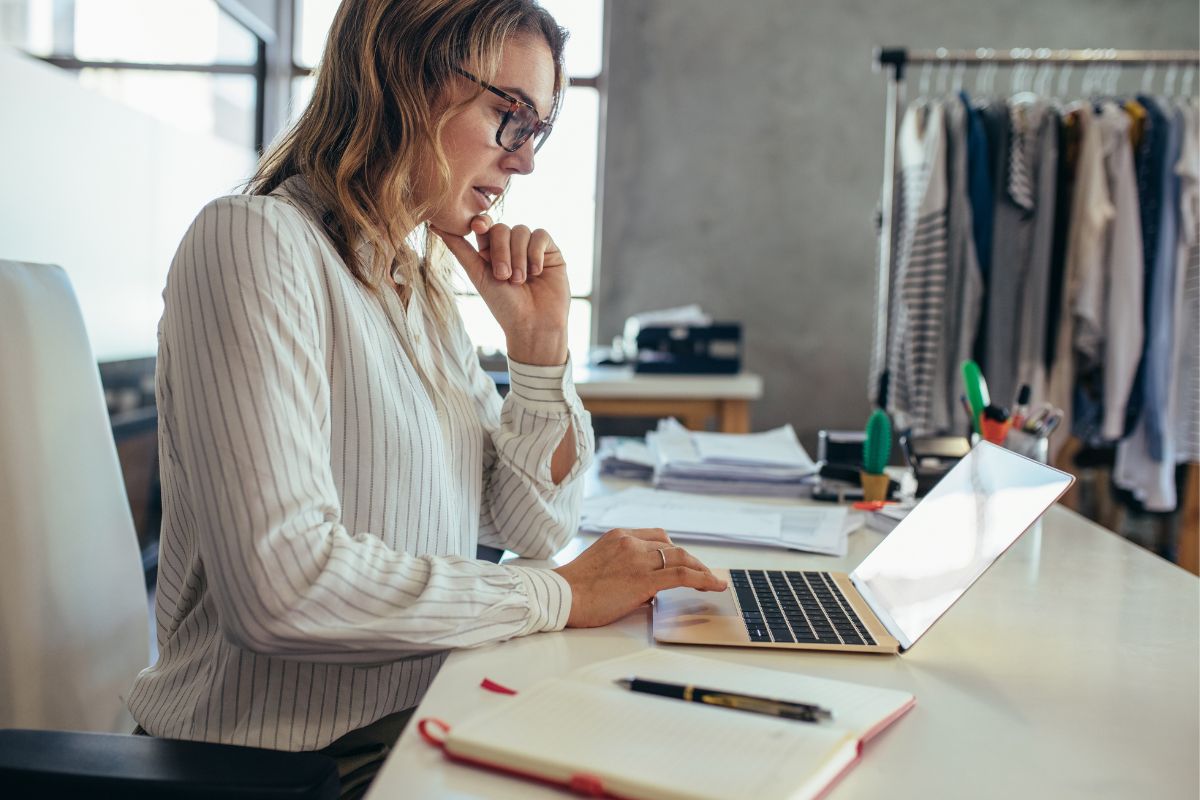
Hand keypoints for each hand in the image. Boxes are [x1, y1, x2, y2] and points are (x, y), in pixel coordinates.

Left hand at [432, 214, 568, 365]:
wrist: (533, 325)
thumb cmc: (504, 306)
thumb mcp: (478, 275)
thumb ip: (460, 249)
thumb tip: (434, 226)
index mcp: (491, 252)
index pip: (484, 226)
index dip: (481, 222)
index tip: (478, 227)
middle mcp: (511, 247)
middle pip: (502, 228)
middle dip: (501, 251)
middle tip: (503, 276)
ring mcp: (531, 248)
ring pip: (521, 231)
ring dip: (519, 256)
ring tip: (520, 281)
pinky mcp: (550, 252)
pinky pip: (541, 236)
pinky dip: (536, 253)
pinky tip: (536, 272)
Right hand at [552, 528, 727, 627]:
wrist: (561, 596)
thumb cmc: (575, 589)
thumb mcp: (600, 566)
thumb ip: (625, 569)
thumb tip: (648, 591)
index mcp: (618, 536)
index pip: (657, 536)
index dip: (674, 550)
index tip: (683, 561)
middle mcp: (631, 542)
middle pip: (671, 546)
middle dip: (691, 560)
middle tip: (703, 573)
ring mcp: (638, 559)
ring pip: (681, 558)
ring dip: (700, 569)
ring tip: (712, 581)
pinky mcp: (644, 579)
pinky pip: (682, 575)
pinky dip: (703, 579)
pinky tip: (714, 585)